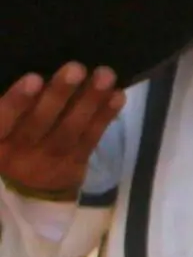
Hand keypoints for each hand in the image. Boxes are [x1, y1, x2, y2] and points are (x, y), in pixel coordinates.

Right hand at [0, 63, 124, 200]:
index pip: (1, 121)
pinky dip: (104, 116)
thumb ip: (16, 108)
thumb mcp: (5, 128)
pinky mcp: (74, 164)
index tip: (34, 78)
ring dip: (90, 101)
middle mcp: (18, 151)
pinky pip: (90, 139)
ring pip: (70, 130)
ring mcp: (48, 159)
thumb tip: (41, 75)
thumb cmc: (13, 140)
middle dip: (59, 94)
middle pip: (39, 123)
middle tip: (76, 68)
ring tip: (105, 75)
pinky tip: (117, 95)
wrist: (30, 188)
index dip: (16, 101)